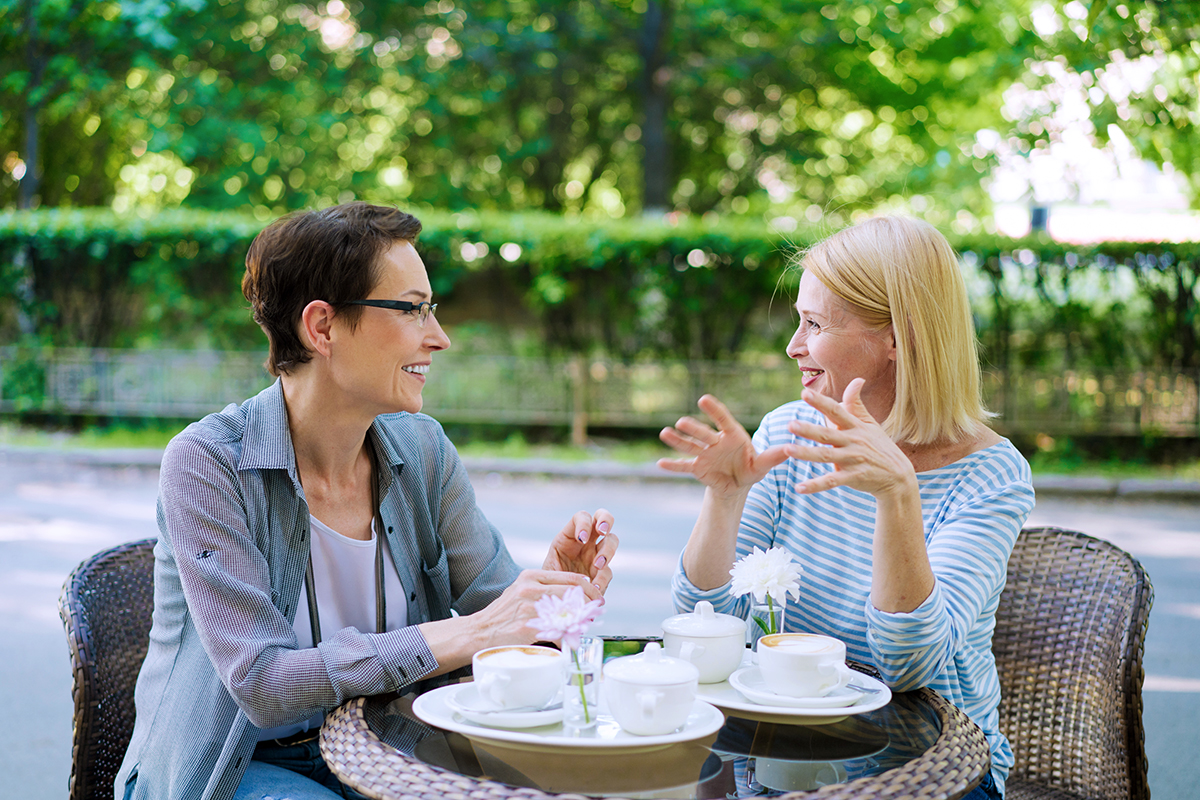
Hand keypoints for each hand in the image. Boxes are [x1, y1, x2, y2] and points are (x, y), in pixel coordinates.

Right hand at [470, 569, 600, 649]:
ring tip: (584, 626)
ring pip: (568, 612)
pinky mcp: (527, 627)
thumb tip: (576, 597)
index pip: (571, 578)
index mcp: (531, 576)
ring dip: (580, 621)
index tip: (597, 598)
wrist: (479, 631)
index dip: (589, 590)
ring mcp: (529, 607)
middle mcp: (531, 588)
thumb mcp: (521, 591)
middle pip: (573, 594)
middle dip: (589, 605)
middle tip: (595, 614)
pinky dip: (566, 637)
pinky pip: (556, 631)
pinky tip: (569, 641)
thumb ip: (545, 590)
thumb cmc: (504, 613)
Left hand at [542, 509, 617, 592]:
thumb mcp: (547, 571)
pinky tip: (594, 587)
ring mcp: (597, 555)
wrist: (553, 601)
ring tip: (597, 566)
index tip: (581, 539)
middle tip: (602, 532)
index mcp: (570, 535)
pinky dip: (603, 579)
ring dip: (608, 551)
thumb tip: (571, 571)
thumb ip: (558, 568)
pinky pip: (608, 572)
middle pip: (603, 518)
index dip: (584, 523)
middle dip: (605, 521)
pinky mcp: (602, 573)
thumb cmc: (548, 583)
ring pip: (612, 540)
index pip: (581, 517)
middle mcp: (587, 541)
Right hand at [658, 394, 790, 497]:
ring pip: (690, 445)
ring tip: (665, 433)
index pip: (723, 420)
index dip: (714, 410)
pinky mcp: (697, 467)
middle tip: (682, 421)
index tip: (703, 399)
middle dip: (694, 428)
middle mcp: (715, 441)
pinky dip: (673, 465)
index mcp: (732, 436)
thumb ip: (774, 456)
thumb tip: (793, 448)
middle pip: (703, 433)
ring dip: (677, 440)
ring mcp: (704, 453)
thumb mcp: (762, 465)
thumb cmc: (751, 469)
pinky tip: (659, 464)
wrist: (737, 484)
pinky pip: (684, 466)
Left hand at [786, 379, 916, 498]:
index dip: (821, 402)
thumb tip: (857, 379)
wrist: (898, 476)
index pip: (837, 411)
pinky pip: (832, 481)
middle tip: (790, 424)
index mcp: (856, 427)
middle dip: (809, 429)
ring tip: (788, 449)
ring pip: (827, 456)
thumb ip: (856, 403)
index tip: (805, 393)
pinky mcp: (853, 477)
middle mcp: (854, 442)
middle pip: (828, 434)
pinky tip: (799, 488)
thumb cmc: (879, 446)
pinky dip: (816, 485)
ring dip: (806, 453)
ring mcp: (853, 460)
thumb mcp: (870, 424)